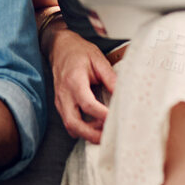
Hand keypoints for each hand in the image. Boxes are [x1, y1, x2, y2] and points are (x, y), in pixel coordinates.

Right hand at [48, 28, 116, 143]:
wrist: (60, 47)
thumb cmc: (79, 52)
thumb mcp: (98, 59)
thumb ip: (110, 78)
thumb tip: (123, 95)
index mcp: (74, 80)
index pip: (87, 104)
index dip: (102, 115)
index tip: (116, 119)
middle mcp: (64, 93)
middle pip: (73, 123)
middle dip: (91, 134)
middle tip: (109, 137)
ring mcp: (60, 101)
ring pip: (70, 126)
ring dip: (87, 134)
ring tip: (105, 132)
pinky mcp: (61, 105)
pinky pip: (69, 123)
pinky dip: (82, 129)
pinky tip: (95, 126)